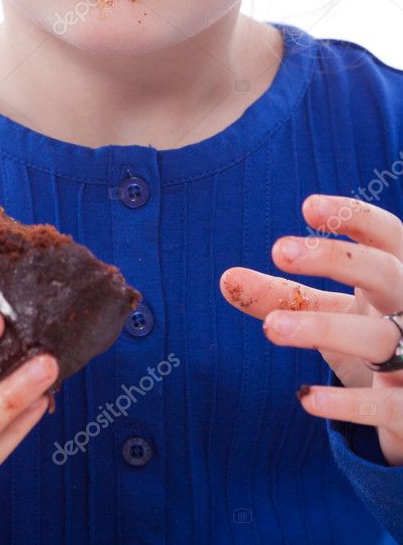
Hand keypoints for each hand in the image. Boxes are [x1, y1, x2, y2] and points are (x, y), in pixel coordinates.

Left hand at [219, 194, 402, 465]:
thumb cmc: (371, 337)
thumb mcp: (331, 312)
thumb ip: (282, 295)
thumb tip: (226, 279)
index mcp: (395, 274)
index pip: (385, 233)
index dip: (353, 216)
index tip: (308, 207)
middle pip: (384, 272)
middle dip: (336, 258)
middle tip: (278, 250)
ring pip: (379, 338)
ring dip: (323, 328)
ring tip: (270, 326)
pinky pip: (384, 405)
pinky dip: (347, 403)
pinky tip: (306, 397)